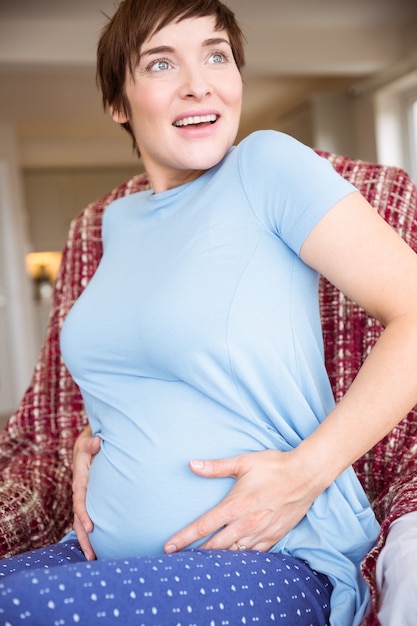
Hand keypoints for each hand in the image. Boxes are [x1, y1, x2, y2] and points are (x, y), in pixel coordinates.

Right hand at [72, 425, 100, 559]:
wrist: (90, 442)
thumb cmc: (90, 442)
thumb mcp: (89, 440)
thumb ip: (92, 443)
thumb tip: (97, 441)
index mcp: (80, 481)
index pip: (80, 501)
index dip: (84, 515)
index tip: (90, 528)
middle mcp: (80, 492)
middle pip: (79, 519)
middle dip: (84, 538)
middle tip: (92, 555)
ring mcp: (85, 498)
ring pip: (82, 522)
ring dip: (87, 540)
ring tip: (94, 558)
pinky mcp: (92, 499)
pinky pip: (90, 517)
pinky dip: (93, 532)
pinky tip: (101, 545)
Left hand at [164, 449, 316, 553]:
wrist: (305, 475)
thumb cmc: (273, 466)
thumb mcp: (243, 462)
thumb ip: (216, 467)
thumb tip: (192, 464)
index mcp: (235, 505)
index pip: (203, 526)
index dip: (184, 538)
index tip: (169, 546)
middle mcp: (246, 523)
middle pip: (214, 548)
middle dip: (195, 555)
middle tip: (179, 560)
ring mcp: (260, 533)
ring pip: (233, 555)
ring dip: (216, 560)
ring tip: (201, 565)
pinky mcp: (273, 537)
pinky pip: (252, 556)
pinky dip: (239, 560)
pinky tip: (231, 561)